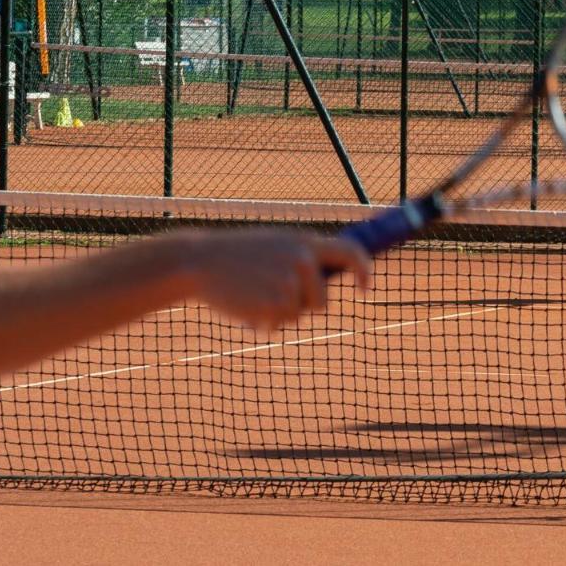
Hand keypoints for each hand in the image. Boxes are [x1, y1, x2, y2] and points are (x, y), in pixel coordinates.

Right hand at [183, 229, 370, 331]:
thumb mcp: (274, 246)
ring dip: (280, 312)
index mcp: (303, 242)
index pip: (350, 252)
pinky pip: (280, 323)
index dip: (363, 271)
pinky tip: (246, 304)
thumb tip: (326, 280)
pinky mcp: (273, 303)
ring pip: (298, 314)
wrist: (199, 261)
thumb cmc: (236, 256)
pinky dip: (266, 320)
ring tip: (254, 293)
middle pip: (322, 301)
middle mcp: (301, 260)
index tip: (366, 289)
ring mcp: (288, 282)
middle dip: (304, 306)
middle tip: (273, 294)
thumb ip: (300, 258)